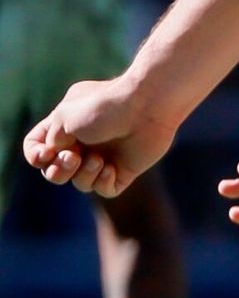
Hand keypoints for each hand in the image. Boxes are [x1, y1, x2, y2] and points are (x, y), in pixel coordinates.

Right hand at [24, 77, 176, 198]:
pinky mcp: (124, 170)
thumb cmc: (103, 108)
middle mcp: (83, 142)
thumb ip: (50, 140)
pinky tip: (110, 167)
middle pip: (56, 171)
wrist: (145, 108)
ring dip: (83, 175)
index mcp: (65, 125)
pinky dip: (103, 182)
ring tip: (97, 159)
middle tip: (73, 158)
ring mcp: (104, 157)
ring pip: (80, 183)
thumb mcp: (63, 119)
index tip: (45, 154)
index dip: (35, 155)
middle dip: (58, 171)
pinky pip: (104, 189)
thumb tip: (55, 157)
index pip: (38, 146)